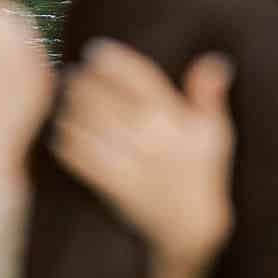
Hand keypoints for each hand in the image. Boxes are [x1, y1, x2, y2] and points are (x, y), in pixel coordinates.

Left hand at [54, 41, 235, 273]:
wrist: (189, 226)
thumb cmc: (203, 173)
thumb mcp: (216, 133)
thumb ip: (209, 95)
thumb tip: (216, 60)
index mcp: (174, 119)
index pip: (137, 76)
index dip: (112, 59)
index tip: (96, 50)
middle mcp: (149, 137)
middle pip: (104, 96)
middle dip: (82, 80)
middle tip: (73, 73)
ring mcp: (129, 160)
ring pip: (87, 122)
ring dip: (70, 106)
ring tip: (64, 96)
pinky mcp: (111, 184)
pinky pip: (78, 155)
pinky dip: (65, 139)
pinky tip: (61, 128)